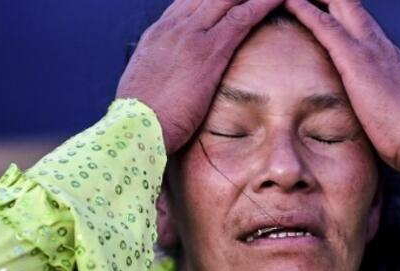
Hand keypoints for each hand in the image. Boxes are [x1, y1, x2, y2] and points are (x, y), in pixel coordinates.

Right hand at [116, 0, 283, 153]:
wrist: (136, 128)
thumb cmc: (141, 120)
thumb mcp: (146, 87)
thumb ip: (161, 74)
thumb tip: (168, 82)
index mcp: (157, 35)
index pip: (186, 3)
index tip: (224, 0)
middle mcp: (173, 27)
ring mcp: (191, 35)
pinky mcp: (210, 51)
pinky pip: (242, 17)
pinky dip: (263, 4)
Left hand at [284, 0, 399, 208]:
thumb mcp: (392, 115)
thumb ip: (379, 108)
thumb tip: (372, 122)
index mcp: (389, 58)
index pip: (363, 26)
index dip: (343, 15)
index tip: (327, 12)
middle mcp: (380, 45)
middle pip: (351, 7)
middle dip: (330, 0)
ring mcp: (368, 48)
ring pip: (338, 6)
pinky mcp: (354, 58)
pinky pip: (324, 25)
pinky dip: (305, 10)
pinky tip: (289, 1)